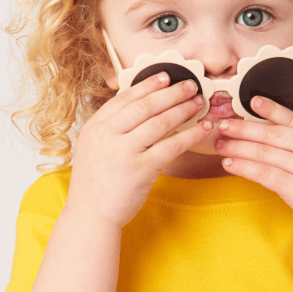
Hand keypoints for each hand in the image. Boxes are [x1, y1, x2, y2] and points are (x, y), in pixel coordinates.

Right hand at [65, 74, 212, 229]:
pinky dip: (190, 134)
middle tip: (190, 85)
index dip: (147, 84)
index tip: (165, 76)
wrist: (89, 215)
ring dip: (183, 108)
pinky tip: (202, 128)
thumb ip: (111, 127)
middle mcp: (108, 135)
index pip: (125, 98)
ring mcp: (124, 151)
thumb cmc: (94, 183)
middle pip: (145, 105)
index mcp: (95, 126)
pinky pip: (171, 146)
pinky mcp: (142, 169)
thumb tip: (138, 106)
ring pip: (160, 121)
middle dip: (171, 92)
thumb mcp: (93, 147)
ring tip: (198, 102)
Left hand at [214, 96, 292, 241]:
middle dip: (243, 128)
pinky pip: (264, 173)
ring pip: (264, 152)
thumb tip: (283, 137)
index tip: (251, 100)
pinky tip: (230, 164)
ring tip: (220, 144)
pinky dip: (244, 167)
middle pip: (272, 133)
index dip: (270, 109)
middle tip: (222, 124)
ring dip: (238, 147)